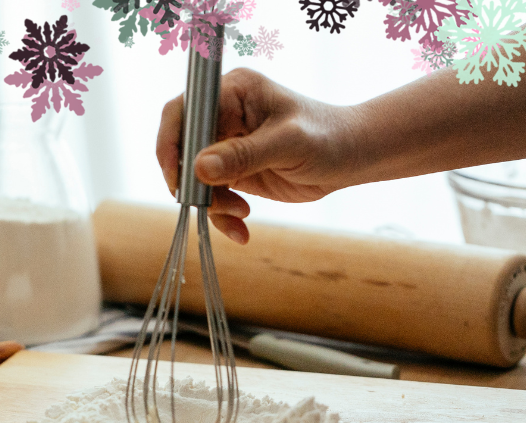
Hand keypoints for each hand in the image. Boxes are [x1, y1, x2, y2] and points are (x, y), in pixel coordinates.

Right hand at [155, 68, 359, 244]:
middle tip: (206, 203)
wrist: (354, 157)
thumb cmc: (329, 137)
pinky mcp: (233, 170)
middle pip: (183, 148)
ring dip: (210, 203)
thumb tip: (199, 168)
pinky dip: (222, 215)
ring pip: (195, 177)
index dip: (171, 143)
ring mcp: (226, 144)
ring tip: (239, 216)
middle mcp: (224, 114)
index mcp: (233, 92)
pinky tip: (241, 228)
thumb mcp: (288, 144)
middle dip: (191, 181)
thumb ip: (244, 154)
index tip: (178, 177)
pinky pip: (212, 195)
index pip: (185, 111)